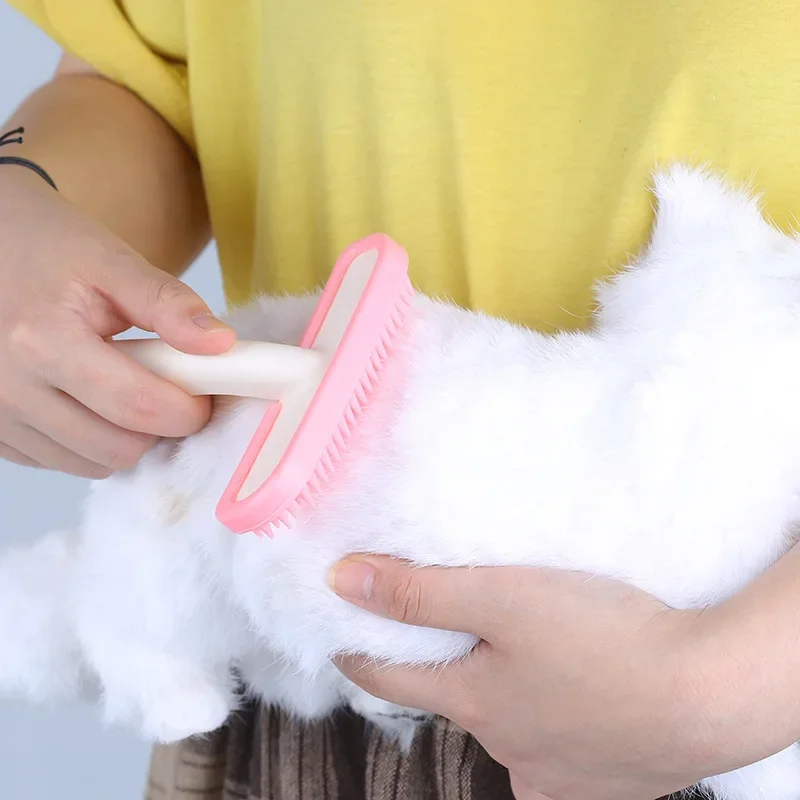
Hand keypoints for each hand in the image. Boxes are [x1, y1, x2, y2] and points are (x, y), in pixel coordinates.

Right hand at [0, 167, 234, 476]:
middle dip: (159, 426)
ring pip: (92, 464)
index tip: (205, 392)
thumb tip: (221, 345)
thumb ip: (169, 304)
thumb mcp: (113, 261)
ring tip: (125, 387)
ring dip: (125, 438)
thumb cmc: (48, 247)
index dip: (189, 410)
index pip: (140, 408)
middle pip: (119, 449)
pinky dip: (89, 442)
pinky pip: (60, 462)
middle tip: (168, 388)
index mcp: (43, 341)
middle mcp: (9, 390)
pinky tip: (91, 400)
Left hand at [329, 556, 770, 799]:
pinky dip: (552, 732)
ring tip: (518, 665)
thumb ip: (420, 592)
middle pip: (455, 702)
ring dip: (501, 700)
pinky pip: (560, 759)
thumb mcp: (501, 598)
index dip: (362, 653)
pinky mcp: (606, 780)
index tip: (345, 640)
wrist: (707, 693)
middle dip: (442, 672)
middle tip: (444, 639)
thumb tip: (341, 580)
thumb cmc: (603, 639)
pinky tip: (570, 710)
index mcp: (473, 702)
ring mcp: (557, 772)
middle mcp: (506, 747)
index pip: (391, 677)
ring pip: (508, 730)